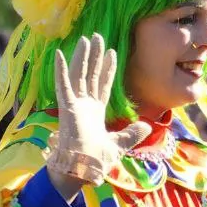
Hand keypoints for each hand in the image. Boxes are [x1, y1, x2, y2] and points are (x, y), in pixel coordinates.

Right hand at [46, 34, 151, 190]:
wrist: (83, 169)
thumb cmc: (96, 161)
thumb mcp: (120, 145)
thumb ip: (131, 134)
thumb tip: (147, 126)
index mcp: (95, 113)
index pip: (103, 85)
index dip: (108, 69)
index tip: (113, 52)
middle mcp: (84, 105)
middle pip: (91, 74)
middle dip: (95, 56)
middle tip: (97, 37)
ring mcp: (74, 104)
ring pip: (79, 74)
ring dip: (82, 57)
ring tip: (86, 39)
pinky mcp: (67, 107)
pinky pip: (63, 84)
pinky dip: (60, 69)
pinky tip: (60, 53)